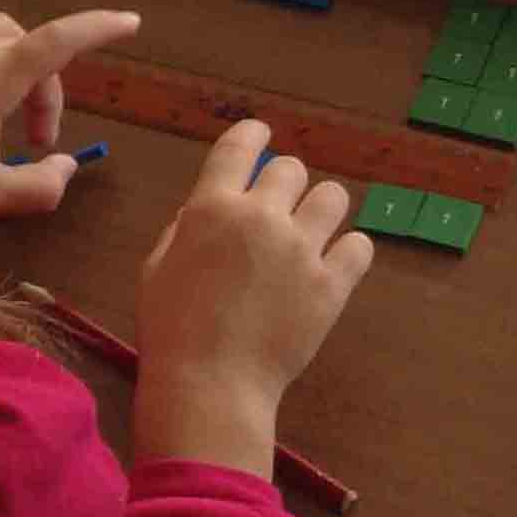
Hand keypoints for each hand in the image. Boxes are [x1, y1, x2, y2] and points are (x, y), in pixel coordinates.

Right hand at [133, 118, 372, 470]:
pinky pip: (360, 246)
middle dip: (285, 183)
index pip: (240, 146)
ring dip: (321, 209)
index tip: (262, 133)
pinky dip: (349, 252)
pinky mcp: (332, 284)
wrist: (210, 383)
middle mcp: (262, 217)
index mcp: (213, 208)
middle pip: (291, 169)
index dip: (254, 134)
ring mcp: (302, 249)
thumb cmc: (171, 329)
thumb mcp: (157, 266)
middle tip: (280, 208)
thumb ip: (186, 228)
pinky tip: (336, 264)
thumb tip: (209, 209)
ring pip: (333, 197)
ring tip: (313, 231)